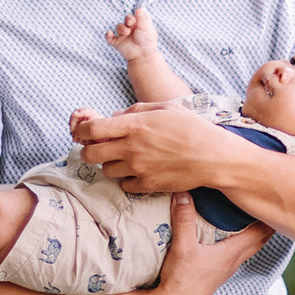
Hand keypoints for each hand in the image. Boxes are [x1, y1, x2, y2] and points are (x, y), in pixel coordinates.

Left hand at [76, 105, 228, 194]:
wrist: (213, 157)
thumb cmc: (192, 128)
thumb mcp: (165, 108)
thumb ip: (136, 110)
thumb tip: (115, 117)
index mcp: (134, 125)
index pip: (92, 129)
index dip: (81, 131)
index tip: (83, 132)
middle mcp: (132, 148)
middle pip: (91, 154)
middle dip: (90, 150)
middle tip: (100, 148)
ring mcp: (138, 169)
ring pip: (106, 170)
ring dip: (111, 164)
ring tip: (126, 158)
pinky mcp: (147, 185)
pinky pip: (124, 185)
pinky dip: (127, 179)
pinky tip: (140, 171)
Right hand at [107, 7, 160, 65]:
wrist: (143, 55)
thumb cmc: (147, 41)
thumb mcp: (146, 28)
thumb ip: (143, 17)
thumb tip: (140, 7)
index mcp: (140, 25)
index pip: (135, 16)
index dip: (134, 16)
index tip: (135, 18)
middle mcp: (132, 29)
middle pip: (126, 19)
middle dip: (128, 19)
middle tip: (130, 23)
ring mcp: (124, 36)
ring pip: (118, 27)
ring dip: (121, 28)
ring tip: (126, 33)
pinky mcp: (117, 43)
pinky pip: (109, 38)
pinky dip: (108, 35)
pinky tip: (109, 34)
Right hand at [138, 193, 268, 294]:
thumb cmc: (182, 279)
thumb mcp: (182, 246)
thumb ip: (184, 219)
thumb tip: (184, 192)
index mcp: (231, 253)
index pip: (260, 232)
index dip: (269, 218)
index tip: (276, 202)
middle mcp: (233, 261)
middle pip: (259, 241)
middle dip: (268, 224)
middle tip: (272, 207)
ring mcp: (226, 269)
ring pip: (249, 248)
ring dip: (256, 235)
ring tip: (257, 219)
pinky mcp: (217, 274)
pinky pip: (237, 255)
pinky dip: (242, 243)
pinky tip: (233, 239)